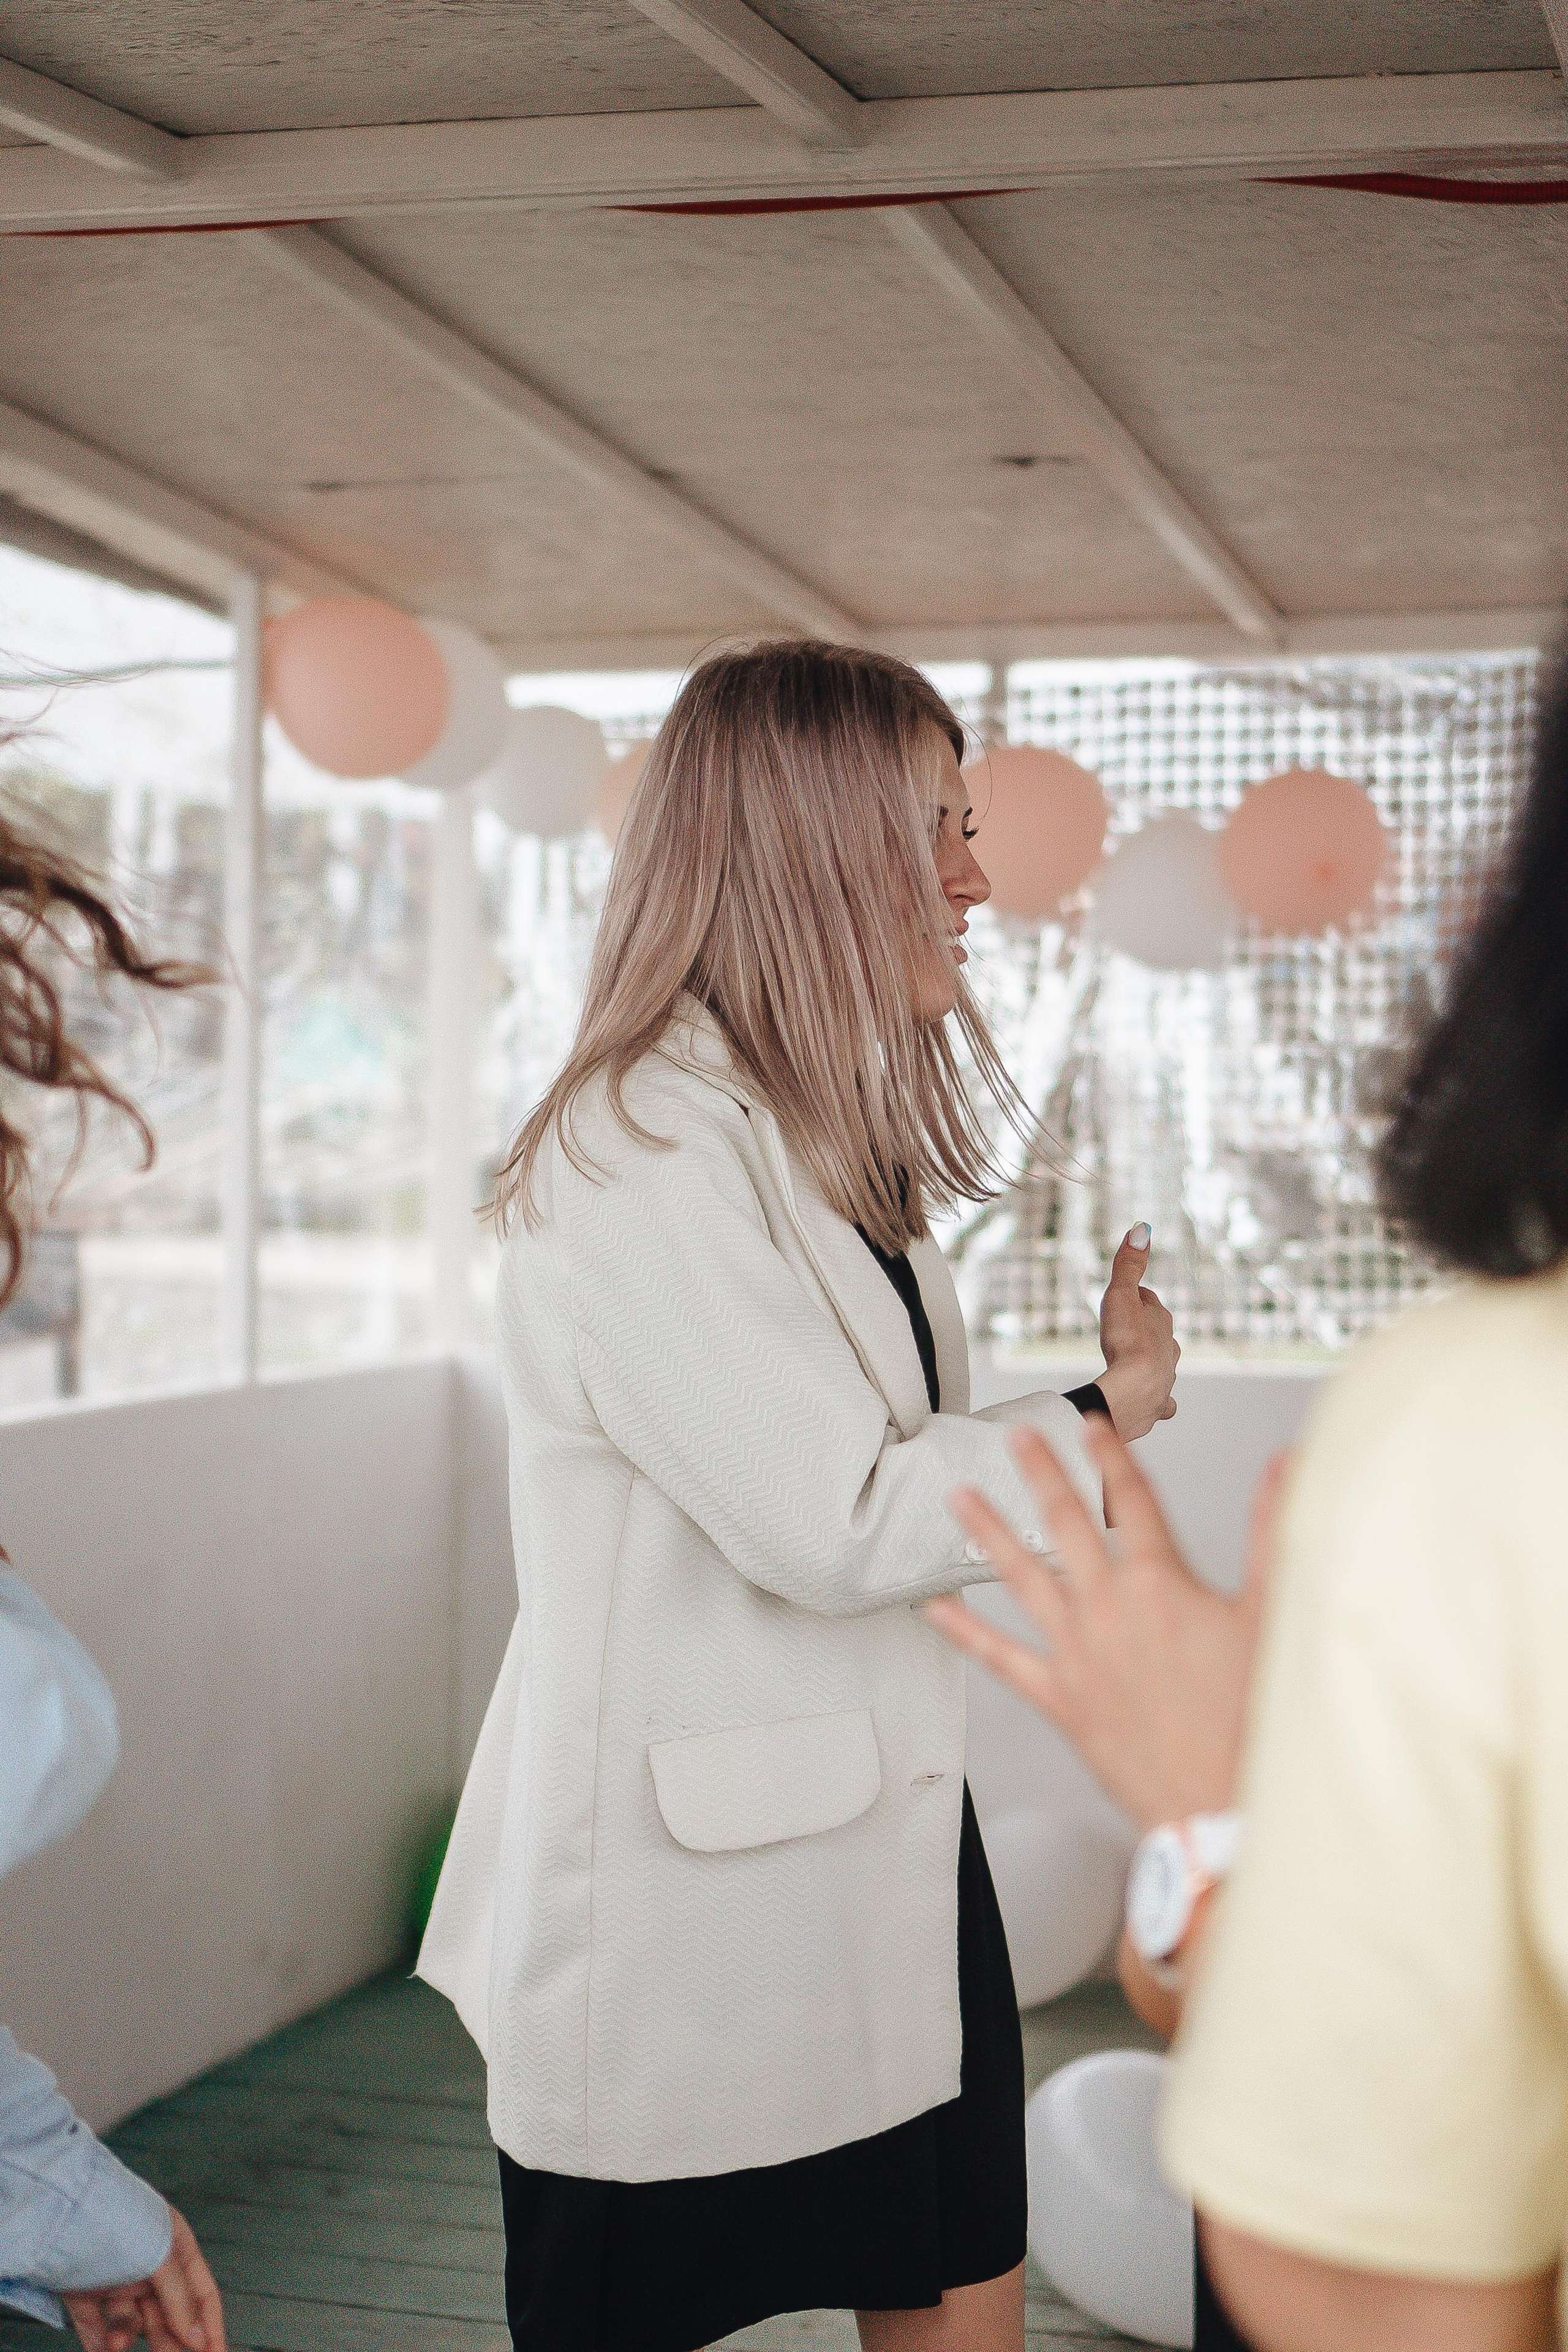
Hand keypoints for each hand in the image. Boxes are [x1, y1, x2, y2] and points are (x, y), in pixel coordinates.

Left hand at [65, 2210, 226, 2351]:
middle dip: (169, 2341)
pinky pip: (96, 2327)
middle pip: (167, 2314)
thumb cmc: (112, 2218)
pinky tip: (103, 2350)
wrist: (53, 2211)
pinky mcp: (84, 2293)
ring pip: (130, 2322)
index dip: (210, 2327)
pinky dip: (100, 2342)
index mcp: (174, 2245)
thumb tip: (198, 2337)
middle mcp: (147, 2263)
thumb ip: (179, 2298)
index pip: (200, 2293)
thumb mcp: (158, 2256)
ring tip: (116, 2342)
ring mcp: (115, 2278)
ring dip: (125, 2335)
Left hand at [926, 1416, 1283, 1830]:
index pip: (1133, 1501)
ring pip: (1021, 1577)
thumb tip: (1284, 1469)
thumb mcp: (1271, 1616)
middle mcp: (1109, 1610)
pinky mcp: (1060, 1697)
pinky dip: (966, 1631)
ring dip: (988, 1532)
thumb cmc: (1249, 1722)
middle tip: (1017, 1438)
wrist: (1217, 1806)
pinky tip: (937, 1609)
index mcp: (1161, 1586)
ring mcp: (1077, 1653)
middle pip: (1066, 1524)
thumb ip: (1272, 1533)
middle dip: (1040, 1473)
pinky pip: (1001, 1657)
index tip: (1092, 1424)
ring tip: (959, 1498)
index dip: (1111, 1456)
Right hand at [1094, 1224, 1178, 1439]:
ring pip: (1163, 1365)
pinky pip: (1161, 1402)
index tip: (1122, 1296)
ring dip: (1152, 1361)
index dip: (1135, 1297)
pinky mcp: (1156, 1407)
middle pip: (1158, 1333)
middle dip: (1146, 1328)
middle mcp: (1169, 1350)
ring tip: (1135, 1362)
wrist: (1132, 1392)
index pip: (1149, 1302)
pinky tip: (1151, 1402)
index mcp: (1162, 1322)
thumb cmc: (1126, 1342)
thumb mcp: (1122, 1294)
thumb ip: (1129, 1264)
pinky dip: (1156, 1400)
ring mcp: (1165, 1379)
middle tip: (1126, 1328)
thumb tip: (1142, 1227)